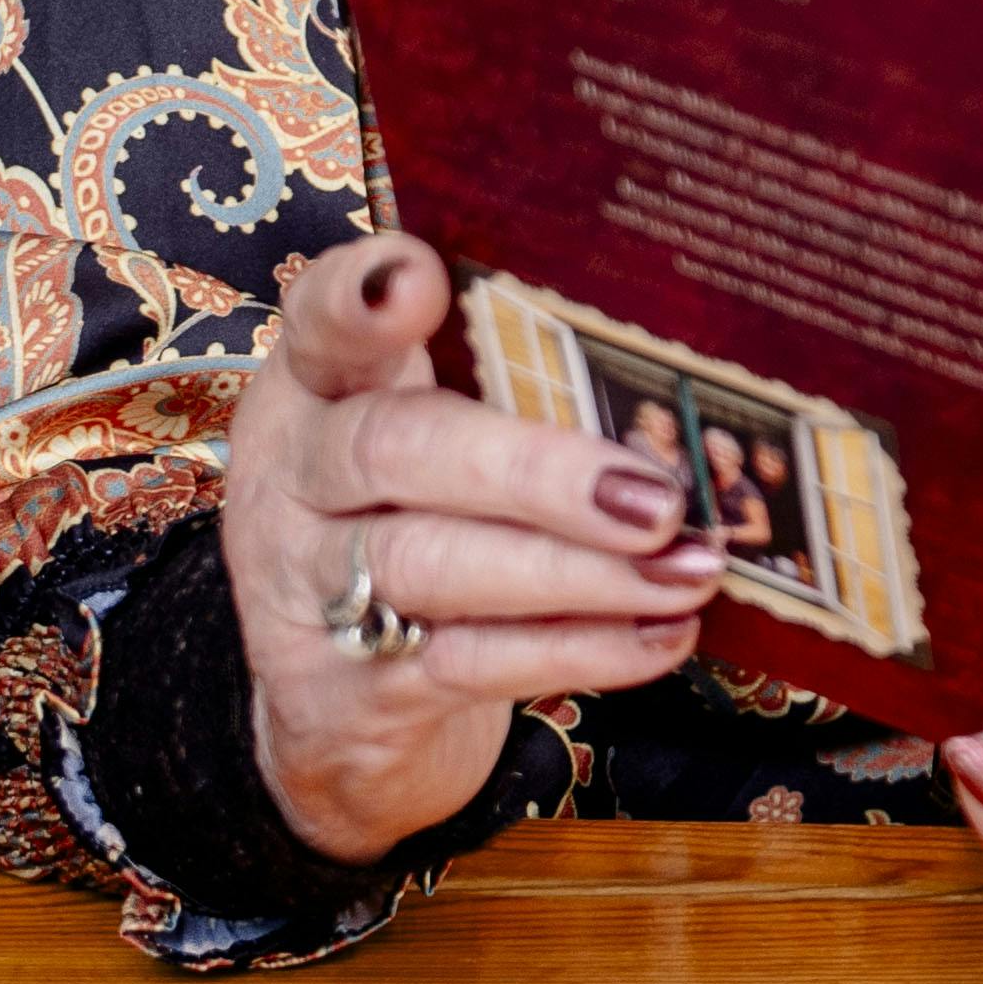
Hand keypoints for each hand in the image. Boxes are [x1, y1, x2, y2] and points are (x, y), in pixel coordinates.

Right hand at [226, 234, 718, 863]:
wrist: (340, 708)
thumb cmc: (424, 527)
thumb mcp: (440, 441)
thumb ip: (520, 391)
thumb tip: (688, 378)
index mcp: (316, 390)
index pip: (322, 323)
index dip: (360, 298)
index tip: (416, 275)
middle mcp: (294, 480)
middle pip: (394, 451)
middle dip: (536, 472)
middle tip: (657, 497)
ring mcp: (306, 591)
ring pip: (433, 565)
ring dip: (578, 572)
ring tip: (687, 571)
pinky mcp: (346, 693)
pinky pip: (468, 663)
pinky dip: (576, 649)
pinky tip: (661, 634)